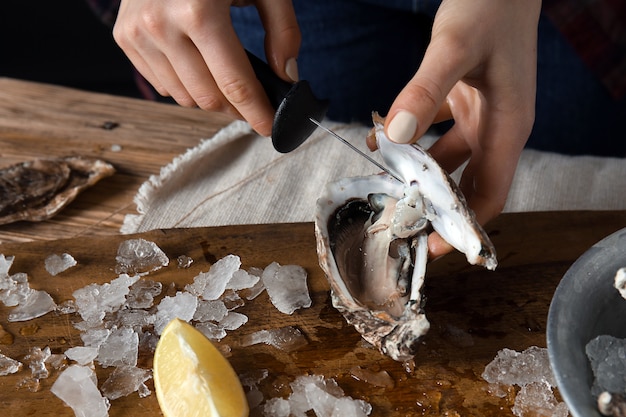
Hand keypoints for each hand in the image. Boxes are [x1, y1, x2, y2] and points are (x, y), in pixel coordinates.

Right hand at [112, 0, 300, 135]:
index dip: (256, 112)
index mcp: (200, 12)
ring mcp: (138, 33)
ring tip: (224, 75)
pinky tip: (196, 61)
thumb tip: (287, 76)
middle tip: (252, 99)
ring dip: (210, 96)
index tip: (270, 129)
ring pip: (183, 97)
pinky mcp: (124, 36)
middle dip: (235, 106)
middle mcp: (162, 25)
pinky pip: (161, 84)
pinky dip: (184, 83)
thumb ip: (282, 30)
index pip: (234, 83)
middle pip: (208, 98)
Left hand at [381, 0, 540, 258]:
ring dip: (414, 173)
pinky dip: (407, 139)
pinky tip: (379, 139)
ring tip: (381, 187)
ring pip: (444, 159)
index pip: (489, 194)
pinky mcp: (461, 99)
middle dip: (432, 205)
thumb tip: (396, 134)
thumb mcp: (455, 47)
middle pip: (465, 184)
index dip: (462, 227)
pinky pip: (431, 129)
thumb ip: (425, 90)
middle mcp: (496, 127)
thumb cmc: (490, 6)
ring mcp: (478, 114)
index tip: (429, 246)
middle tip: (396, 221)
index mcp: (508, 126)